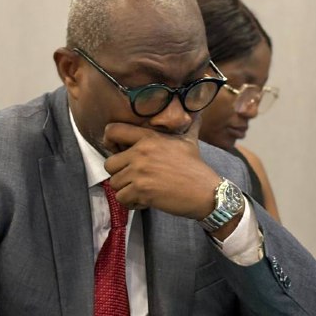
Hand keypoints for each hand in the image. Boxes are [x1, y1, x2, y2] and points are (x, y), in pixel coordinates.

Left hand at [102, 121, 217, 218]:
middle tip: (134, 179)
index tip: (118, 152)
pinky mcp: (141, 191)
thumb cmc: (196, 168)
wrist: (205, 193)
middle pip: (109, 164)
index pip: (113, 130)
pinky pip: (122, 198)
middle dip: (120, 173)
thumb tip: (198, 113)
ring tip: (142, 191)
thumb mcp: (189, 141)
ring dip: (126, 190)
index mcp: (149, 137)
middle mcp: (141, 152)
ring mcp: (139, 172)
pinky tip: (145, 200)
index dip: (110, 142)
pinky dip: (132, 202)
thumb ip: (187, 126)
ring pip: (114, 183)